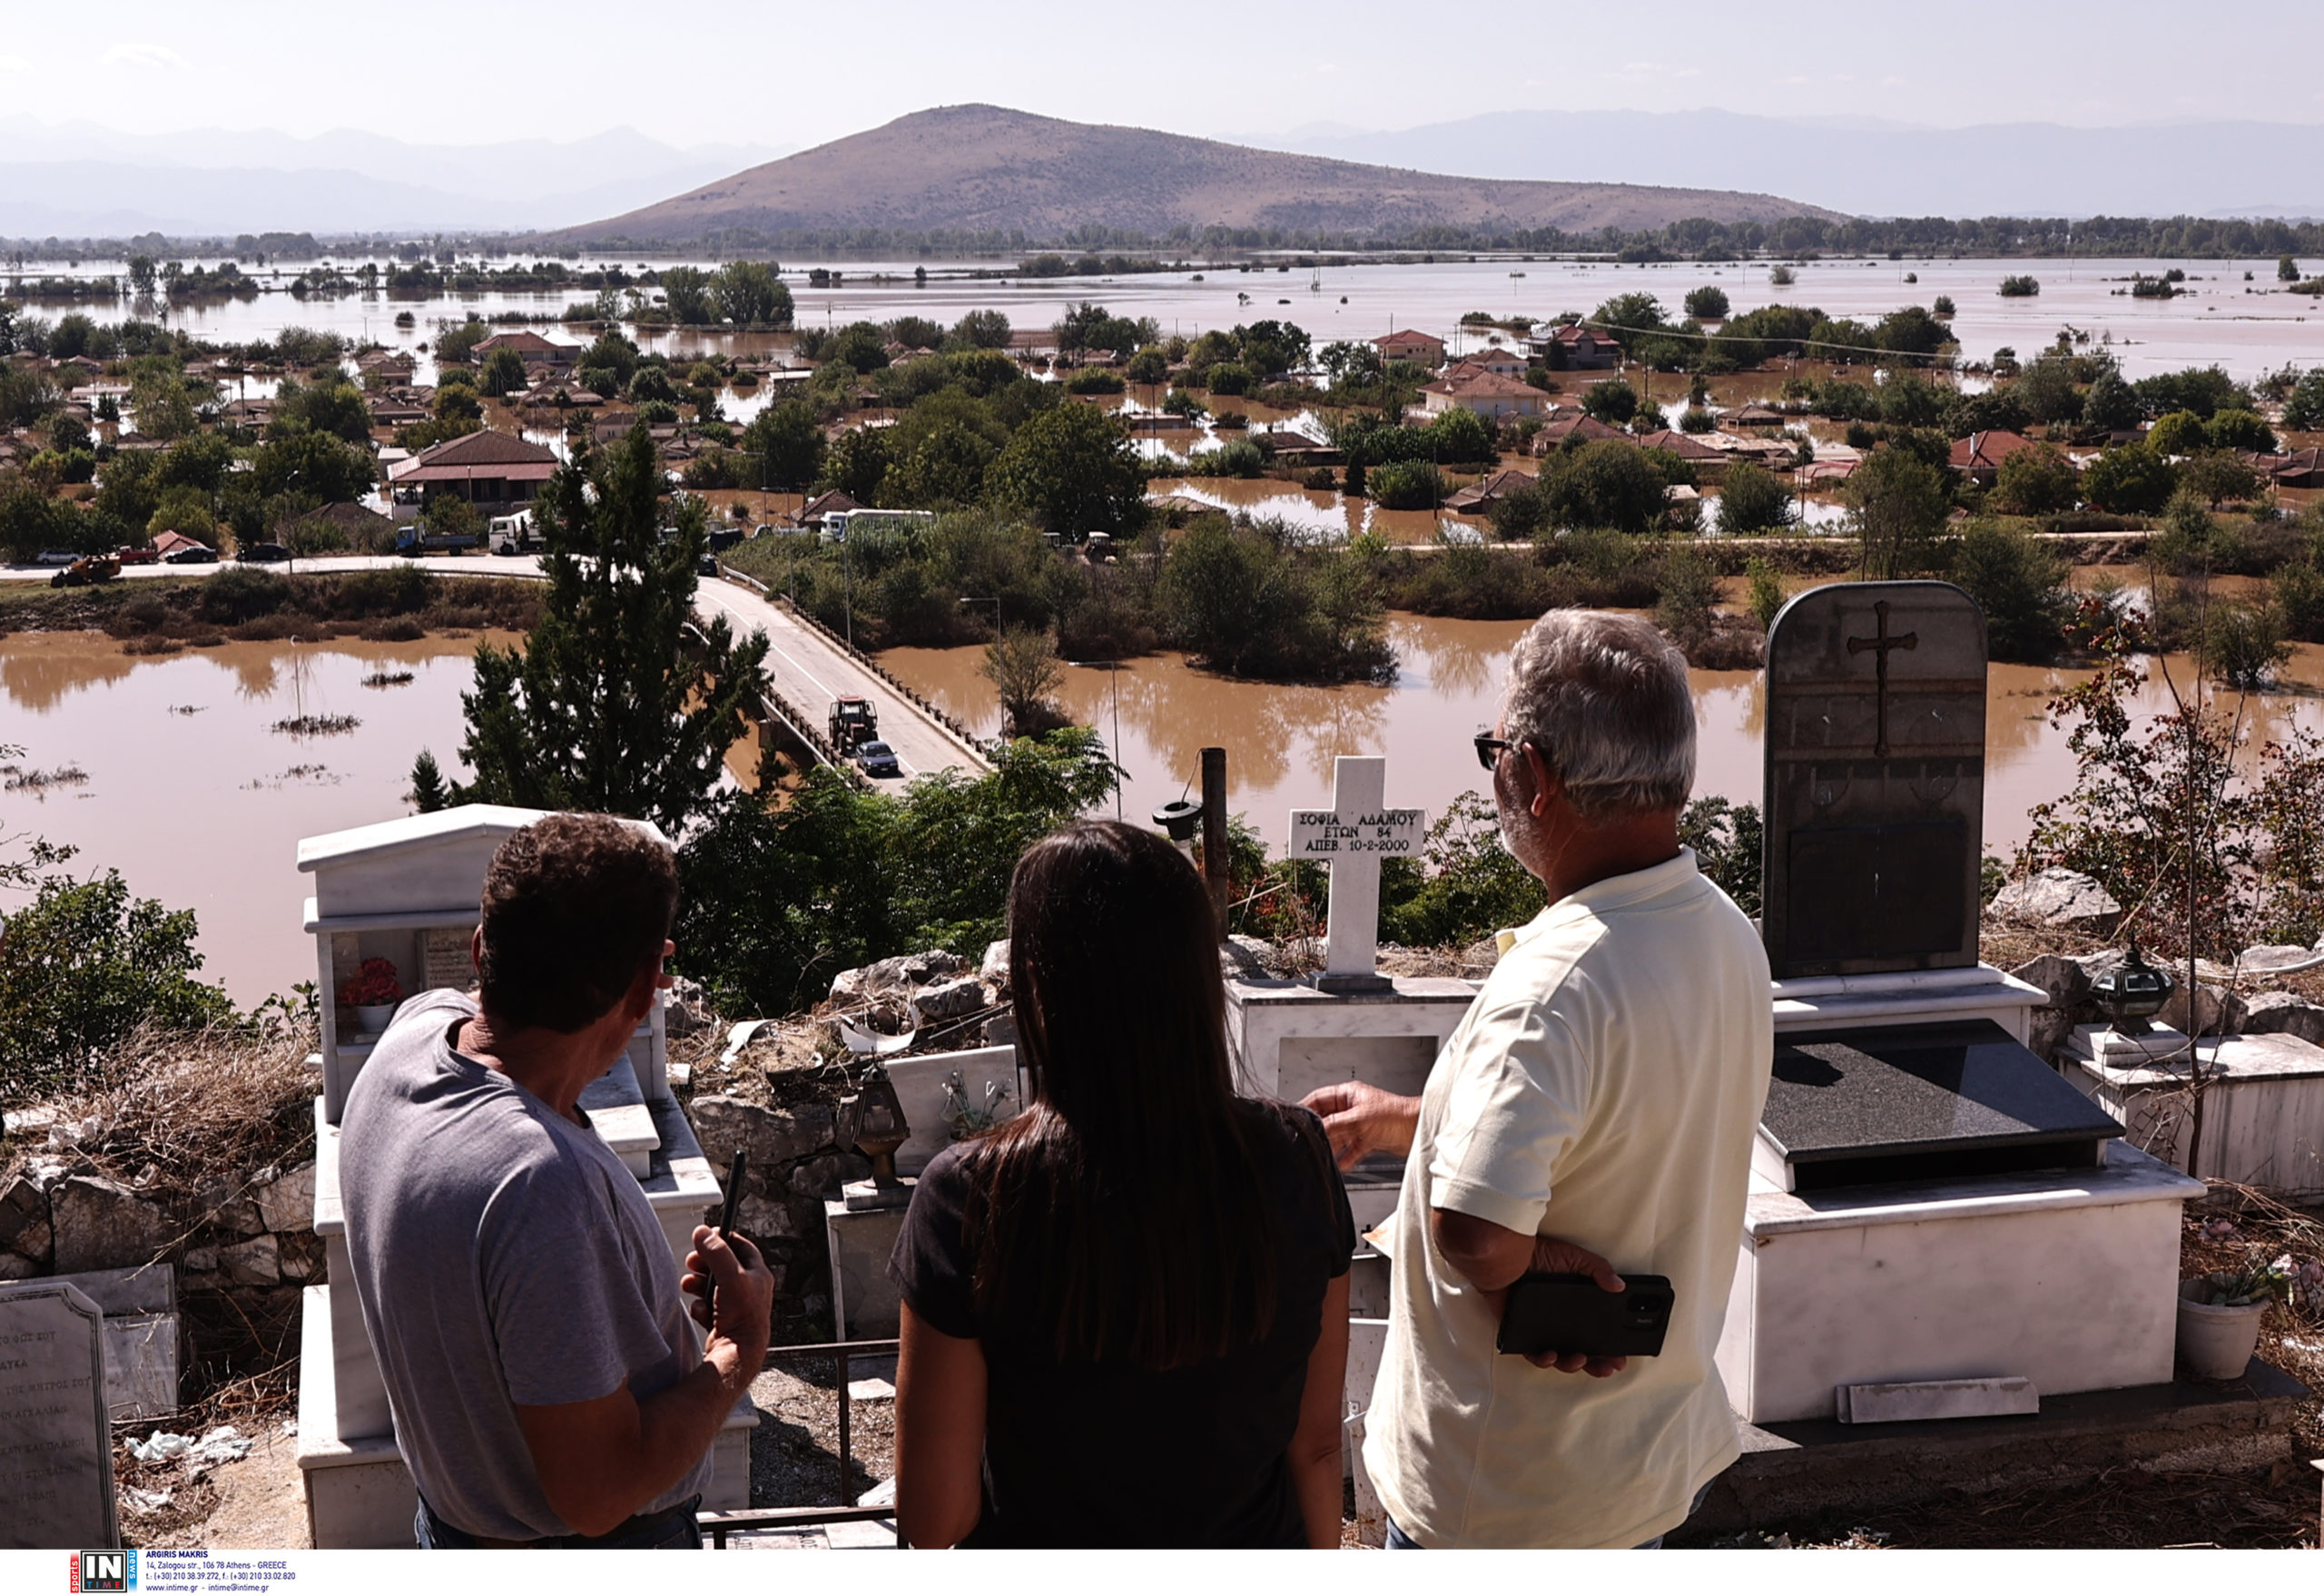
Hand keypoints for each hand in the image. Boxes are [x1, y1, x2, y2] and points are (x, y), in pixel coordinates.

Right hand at [683, 1225, 772, 1385]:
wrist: (737, 1354)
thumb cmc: (742, 1316)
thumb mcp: (730, 1276)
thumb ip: (716, 1252)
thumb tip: (702, 1232)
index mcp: (758, 1275)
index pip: (742, 1248)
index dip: (724, 1239)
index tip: (706, 1236)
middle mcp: (750, 1290)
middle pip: (723, 1267)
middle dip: (704, 1263)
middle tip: (691, 1261)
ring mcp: (737, 1307)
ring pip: (712, 1287)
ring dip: (697, 1284)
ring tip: (687, 1284)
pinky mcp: (724, 1322)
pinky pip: (707, 1308)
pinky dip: (700, 1307)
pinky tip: (701, 1312)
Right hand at [1300, 1080, 1420, 1169]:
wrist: (1418, 1130)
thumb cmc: (1396, 1116)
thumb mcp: (1358, 1119)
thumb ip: (1334, 1125)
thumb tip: (1316, 1129)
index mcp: (1349, 1094)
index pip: (1319, 1099)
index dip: (1305, 1108)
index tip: (1296, 1119)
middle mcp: (1353, 1108)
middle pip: (1327, 1119)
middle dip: (1319, 1131)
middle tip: (1309, 1140)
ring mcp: (1360, 1123)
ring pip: (1338, 1135)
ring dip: (1332, 1145)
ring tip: (1323, 1153)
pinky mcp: (1368, 1138)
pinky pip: (1351, 1148)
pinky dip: (1346, 1156)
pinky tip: (1341, 1163)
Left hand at [1510, 1236, 1627, 1377]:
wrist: (1505, 1254)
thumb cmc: (1537, 1254)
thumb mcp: (1574, 1258)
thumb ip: (1598, 1270)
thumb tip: (1619, 1286)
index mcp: (1575, 1307)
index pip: (1596, 1333)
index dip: (1609, 1347)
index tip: (1621, 1357)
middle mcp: (1559, 1321)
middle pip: (1583, 1350)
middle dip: (1597, 1363)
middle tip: (1608, 1367)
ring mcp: (1541, 1330)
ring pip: (1560, 1357)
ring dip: (1572, 1364)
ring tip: (1580, 1359)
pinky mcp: (1522, 1334)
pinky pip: (1533, 1353)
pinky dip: (1543, 1359)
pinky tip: (1551, 1355)